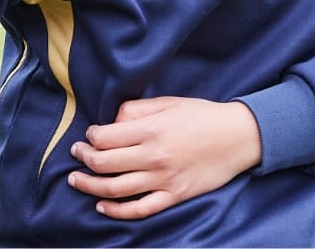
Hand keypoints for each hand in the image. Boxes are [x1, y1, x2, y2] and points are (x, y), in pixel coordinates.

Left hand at [67, 97, 261, 219]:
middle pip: (104, 163)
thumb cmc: (202, 115)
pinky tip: (102, 205)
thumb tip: (111, 122)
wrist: (237, 137)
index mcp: (151, 129)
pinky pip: (139, 209)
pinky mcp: (174, 196)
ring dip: (90, 185)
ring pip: (115, 189)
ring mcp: (164, 179)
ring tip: (76, 180)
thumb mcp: (168, 102)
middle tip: (76, 154)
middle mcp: (154, 156)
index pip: (105, 138)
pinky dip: (116, 211)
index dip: (90, 137)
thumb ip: (137, 110)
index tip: (89, 135)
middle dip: (83, 159)